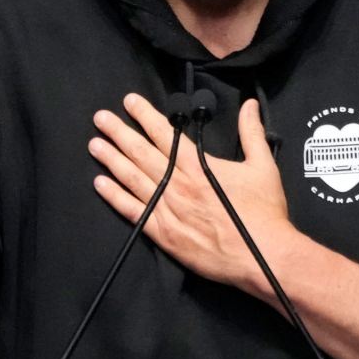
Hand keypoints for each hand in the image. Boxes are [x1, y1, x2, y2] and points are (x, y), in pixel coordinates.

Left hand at [89, 93, 293, 292]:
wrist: (263, 257)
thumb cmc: (264, 212)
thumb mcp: (263, 166)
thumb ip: (252, 132)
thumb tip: (250, 105)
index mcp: (199, 165)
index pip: (164, 133)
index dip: (144, 115)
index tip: (129, 102)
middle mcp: (178, 184)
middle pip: (141, 152)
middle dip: (119, 132)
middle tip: (100, 118)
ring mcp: (168, 210)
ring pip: (132, 179)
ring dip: (111, 160)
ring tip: (95, 144)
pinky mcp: (164, 234)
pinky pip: (133, 212)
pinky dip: (115, 197)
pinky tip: (100, 184)